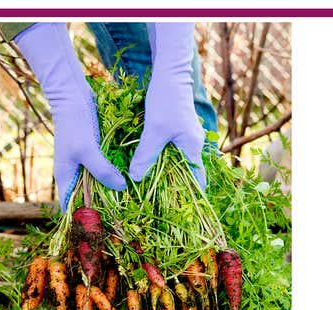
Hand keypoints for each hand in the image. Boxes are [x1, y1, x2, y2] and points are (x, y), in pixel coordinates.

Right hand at [15, 23, 126, 212]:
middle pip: (86, 199)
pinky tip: (130, 180)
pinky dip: (114, 176)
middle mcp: (73, 173)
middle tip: (122, 221)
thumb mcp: (89, 150)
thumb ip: (103, 171)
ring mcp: (83, 162)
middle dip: (100, 210)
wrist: (72, 95)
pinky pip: (104, 169)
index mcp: (65, 177)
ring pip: (97, 184)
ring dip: (110, 192)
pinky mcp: (94, 151)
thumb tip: (121, 188)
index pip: (70, 209)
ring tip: (130, 205)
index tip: (99, 232)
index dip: (81, 222)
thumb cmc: (74, 124)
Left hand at [129, 23, 205, 189]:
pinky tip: (146, 167)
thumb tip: (136, 179)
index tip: (179, 212)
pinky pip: (169, 152)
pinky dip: (160, 161)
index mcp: (193, 148)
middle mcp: (193, 145)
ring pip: (176, 163)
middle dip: (173, 188)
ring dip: (164, 175)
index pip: (197, 180)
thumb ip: (146, 155)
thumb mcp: (154, 130)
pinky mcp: (176, 131)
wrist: (170, 73)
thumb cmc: (166, 100)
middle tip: (157, 204)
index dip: (190, 197)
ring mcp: (185, 138)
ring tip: (149, 190)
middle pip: (186, 173)